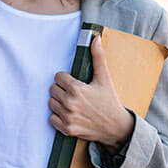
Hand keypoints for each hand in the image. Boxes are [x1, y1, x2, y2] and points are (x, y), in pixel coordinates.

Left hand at [49, 35, 134, 152]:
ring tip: (72, 102)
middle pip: (52, 89)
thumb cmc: (110, 101)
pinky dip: (58, 116)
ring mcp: (68, 117)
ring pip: (51, 103)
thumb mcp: (105, 78)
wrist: (116, 128)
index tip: (74, 82)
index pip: (57, 77)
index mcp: (77, 89)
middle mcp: (70, 103)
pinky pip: (52, 118)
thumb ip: (98, 57)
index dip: (65, 78)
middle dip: (61, 89)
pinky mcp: (67, 129)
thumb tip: (95, 38)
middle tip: (74, 93)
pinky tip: (69, 113)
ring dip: (59, 102)